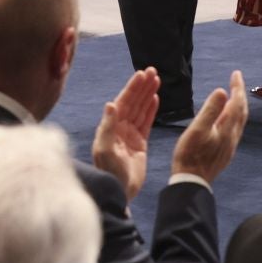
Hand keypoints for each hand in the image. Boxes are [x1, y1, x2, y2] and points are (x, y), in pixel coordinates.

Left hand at [92, 68, 159, 201]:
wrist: (119, 191)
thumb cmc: (109, 171)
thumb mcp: (105, 149)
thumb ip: (107, 127)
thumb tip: (110, 104)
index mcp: (110, 126)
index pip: (123, 102)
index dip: (132, 88)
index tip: (141, 74)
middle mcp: (119, 127)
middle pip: (133, 102)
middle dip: (142, 86)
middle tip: (153, 71)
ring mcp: (130, 134)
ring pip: (141, 109)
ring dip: (148, 94)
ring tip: (157, 79)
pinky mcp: (140, 143)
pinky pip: (146, 122)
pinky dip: (151, 109)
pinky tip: (155, 98)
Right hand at [170, 71, 247, 182]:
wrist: (192, 182)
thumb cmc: (190, 154)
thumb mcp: (197, 129)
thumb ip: (210, 110)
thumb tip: (222, 91)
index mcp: (227, 129)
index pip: (237, 103)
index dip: (237, 87)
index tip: (236, 73)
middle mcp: (233, 137)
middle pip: (242, 112)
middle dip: (240, 94)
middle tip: (236, 79)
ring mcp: (230, 146)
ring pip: (240, 121)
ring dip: (239, 106)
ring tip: (234, 95)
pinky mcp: (225, 152)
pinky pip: (235, 129)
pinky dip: (234, 116)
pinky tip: (227, 118)